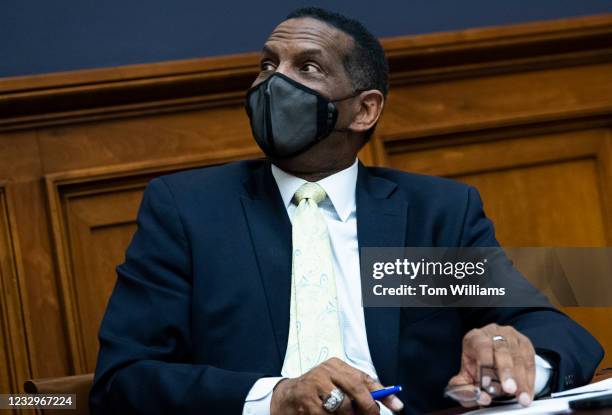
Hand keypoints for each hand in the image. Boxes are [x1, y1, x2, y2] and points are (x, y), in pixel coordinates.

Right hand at [271, 357, 403, 414]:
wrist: (288, 397)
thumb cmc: (320, 391)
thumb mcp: (340, 385)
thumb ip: (363, 390)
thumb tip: (395, 404)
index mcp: (337, 365)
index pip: (365, 378)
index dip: (382, 394)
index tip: (397, 408)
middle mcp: (326, 370)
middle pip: (356, 389)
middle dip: (367, 408)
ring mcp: (315, 384)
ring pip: (344, 407)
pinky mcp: (306, 401)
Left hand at [448, 323, 535, 407]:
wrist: (491, 356)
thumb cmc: (477, 364)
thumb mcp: (466, 375)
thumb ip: (465, 387)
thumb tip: (478, 396)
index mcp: (475, 338)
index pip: (481, 346)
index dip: (485, 364)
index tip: (487, 383)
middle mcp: (493, 333)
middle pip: (501, 350)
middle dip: (506, 371)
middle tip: (509, 389)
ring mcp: (511, 337)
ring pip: (518, 357)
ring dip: (521, 380)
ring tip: (521, 397)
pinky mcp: (525, 344)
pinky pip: (529, 362)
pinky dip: (529, 380)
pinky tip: (527, 392)